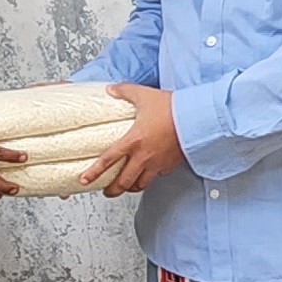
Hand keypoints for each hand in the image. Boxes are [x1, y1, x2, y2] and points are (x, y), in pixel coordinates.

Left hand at [84, 82, 186, 196]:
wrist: (197, 118)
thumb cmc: (172, 107)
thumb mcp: (144, 95)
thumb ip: (124, 92)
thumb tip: (111, 89)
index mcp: (133, 140)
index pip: (108, 160)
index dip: (94, 172)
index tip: (84, 180)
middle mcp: (143, 156)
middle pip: (123, 182)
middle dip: (112, 190)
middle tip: (106, 192)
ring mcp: (157, 163)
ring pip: (140, 184)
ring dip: (130, 188)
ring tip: (125, 187)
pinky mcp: (170, 164)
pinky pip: (157, 176)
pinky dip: (149, 178)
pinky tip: (148, 174)